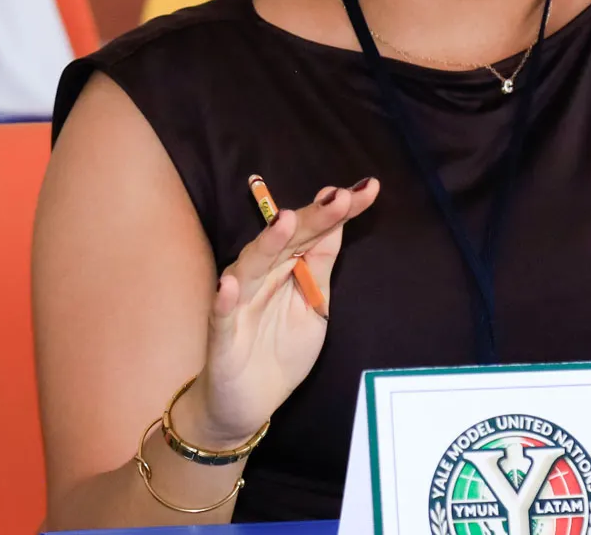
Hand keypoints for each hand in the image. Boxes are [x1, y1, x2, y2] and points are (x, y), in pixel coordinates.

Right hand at [175, 178, 380, 447]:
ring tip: (285, 220)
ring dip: (267, 242)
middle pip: (287, 240)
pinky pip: (222, 314)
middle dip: (313, 217)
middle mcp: (263, 275)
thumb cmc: (280, 349)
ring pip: (251, 265)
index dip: (339, 211)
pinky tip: (230, 284)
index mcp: (289, 266)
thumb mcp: (315, 305)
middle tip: (339, 196)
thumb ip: (321, 265)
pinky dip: (225, 298)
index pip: (316, 231)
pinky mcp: (223, 334)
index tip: (368, 189)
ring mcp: (241, 302)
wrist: (248, 402)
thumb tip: (339, 218)